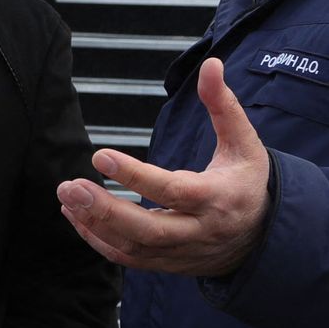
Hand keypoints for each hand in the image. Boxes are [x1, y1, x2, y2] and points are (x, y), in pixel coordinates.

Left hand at [55, 59, 268, 276]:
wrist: (262, 236)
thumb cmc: (247, 181)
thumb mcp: (244, 142)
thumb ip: (223, 104)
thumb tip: (212, 64)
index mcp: (217, 197)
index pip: (172, 190)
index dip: (135, 176)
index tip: (100, 156)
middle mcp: (198, 230)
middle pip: (147, 230)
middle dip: (105, 210)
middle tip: (70, 186)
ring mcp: (181, 252)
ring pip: (133, 248)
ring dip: (94, 225)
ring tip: (66, 196)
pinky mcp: (167, 263)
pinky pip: (128, 258)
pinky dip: (98, 241)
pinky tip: (75, 215)